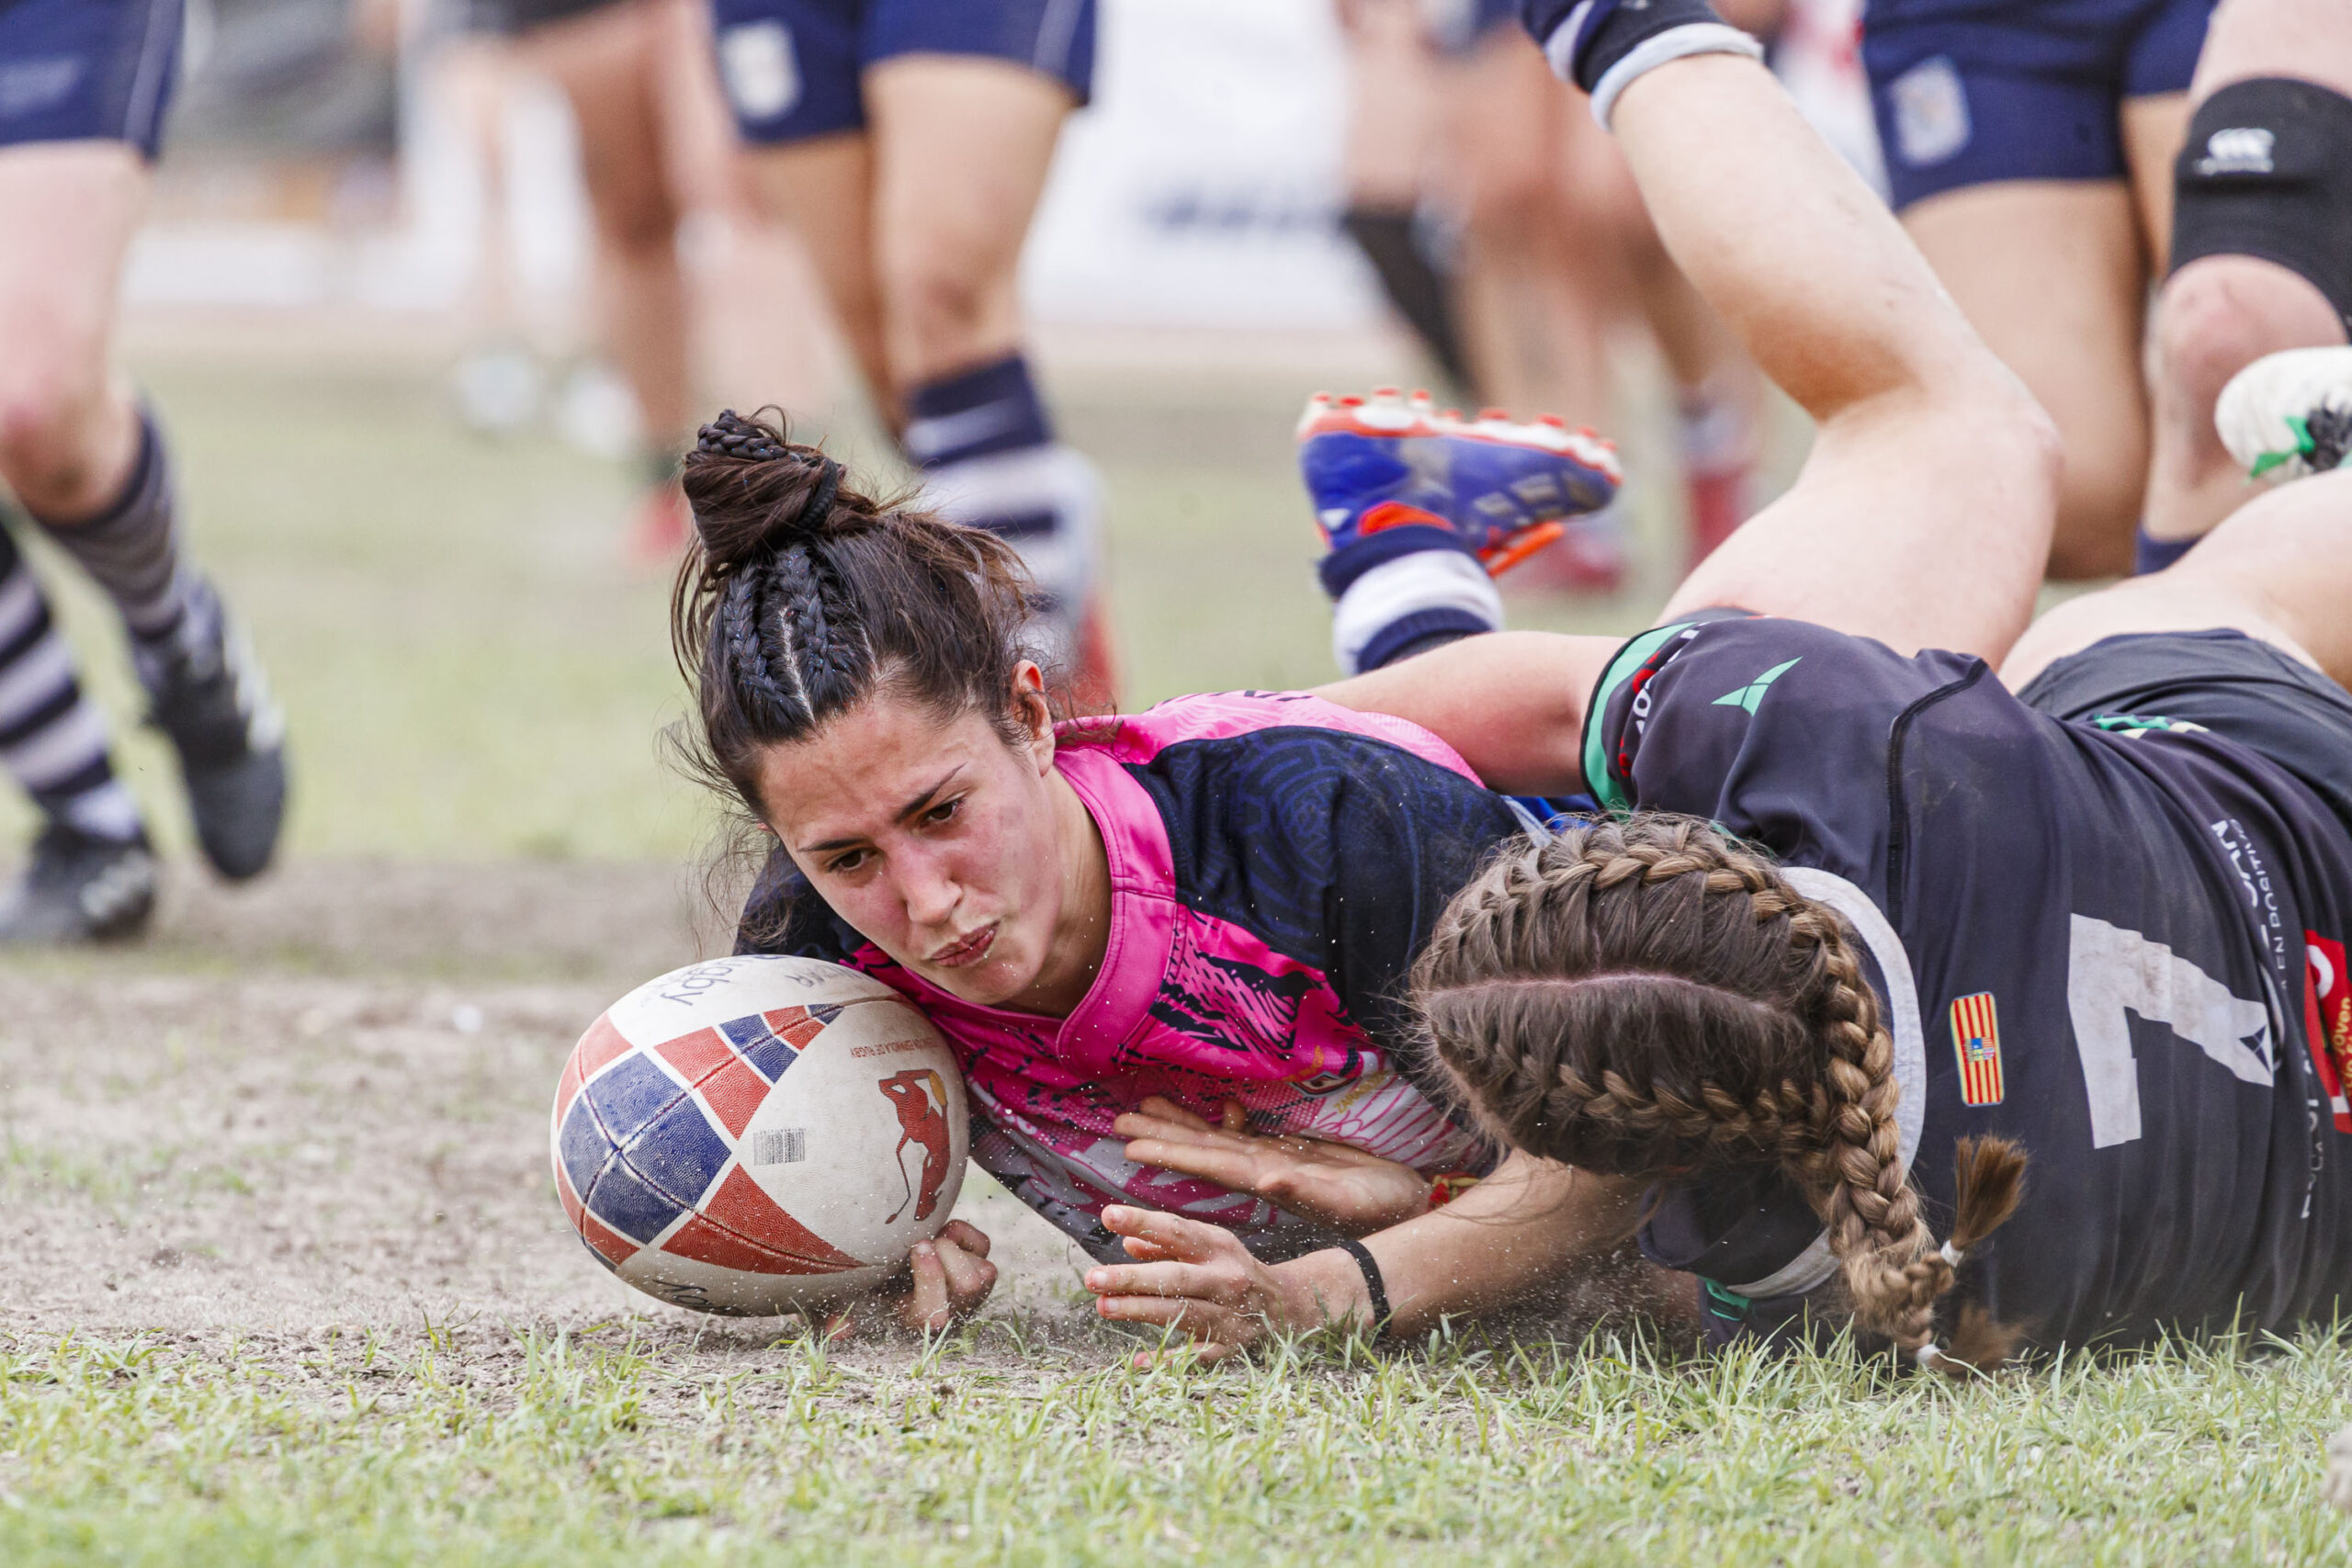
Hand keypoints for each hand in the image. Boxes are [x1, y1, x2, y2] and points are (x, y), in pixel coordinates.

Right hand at [822, 1220, 996, 1339]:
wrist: (897, 1262)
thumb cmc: (873, 1285)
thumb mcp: (852, 1296)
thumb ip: (839, 1313)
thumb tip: (837, 1330)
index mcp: (919, 1320)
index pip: (936, 1313)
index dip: (931, 1278)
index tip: (918, 1247)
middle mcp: (951, 1309)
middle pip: (969, 1286)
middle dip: (947, 1255)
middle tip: (924, 1240)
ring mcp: (972, 1289)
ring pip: (982, 1271)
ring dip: (955, 1248)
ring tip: (932, 1241)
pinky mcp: (983, 1265)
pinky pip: (983, 1245)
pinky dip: (964, 1234)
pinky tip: (945, 1235)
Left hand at [1082, 1204, 1363, 1364]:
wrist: (1292, 1306)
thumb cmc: (1236, 1269)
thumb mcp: (1209, 1246)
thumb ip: (1168, 1242)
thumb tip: (1128, 1241)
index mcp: (1219, 1247)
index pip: (1177, 1232)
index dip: (1143, 1222)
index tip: (1108, 1216)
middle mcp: (1227, 1280)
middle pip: (1176, 1278)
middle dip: (1133, 1279)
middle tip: (1092, 1278)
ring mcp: (1230, 1316)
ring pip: (1182, 1315)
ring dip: (1140, 1312)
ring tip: (1103, 1307)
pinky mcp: (1232, 1349)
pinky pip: (1198, 1356)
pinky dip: (1169, 1360)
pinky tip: (1137, 1362)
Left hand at [1116, 1095, 1431, 1235]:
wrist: (1407, 1206)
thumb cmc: (1380, 1206)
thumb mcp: (1343, 1200)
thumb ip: (1304, 1191)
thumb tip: (1268, 1180)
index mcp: (1269, 1179)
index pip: (1210, 1163)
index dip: (1172, 1151)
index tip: (1132, 1144)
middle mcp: (1262, 1170)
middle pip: (1202, 1148)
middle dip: (1162, 1133)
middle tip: (1116, 1119)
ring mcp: (1274, 1161)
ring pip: (1218, 1139)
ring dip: (1182, 1124)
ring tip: (1144, 1107)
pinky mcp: (1291, 1153)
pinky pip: (1247, 1134)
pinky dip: (1225, 1121)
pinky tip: (1210, 1107)